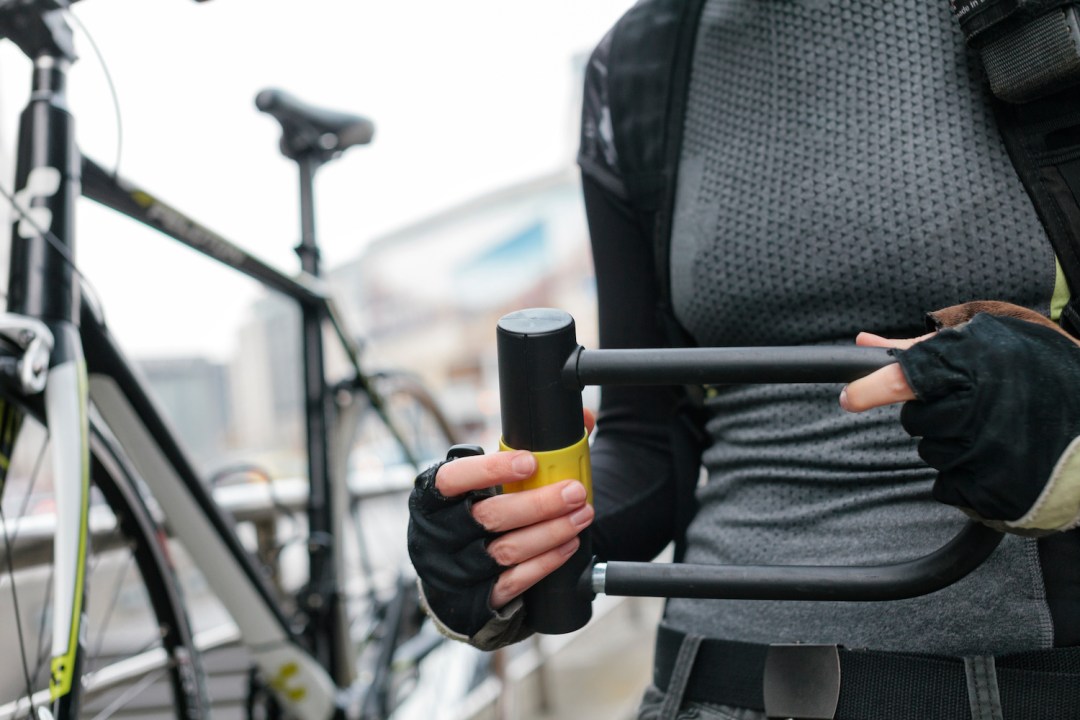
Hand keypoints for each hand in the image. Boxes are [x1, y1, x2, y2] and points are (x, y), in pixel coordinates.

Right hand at [407, 410, 594, 639]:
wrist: (452, 574)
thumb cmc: (471, 512)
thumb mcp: (483, 481)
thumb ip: (524, 447)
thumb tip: (582, 418)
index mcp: (431, 497)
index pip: (452, 479)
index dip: (489, 469)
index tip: (529, 461)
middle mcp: (436, 534)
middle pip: (489, 517)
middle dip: (539, 503)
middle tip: (574, 491)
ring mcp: (453, 570)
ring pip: (506, 551)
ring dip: (551, 532)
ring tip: (581, 515)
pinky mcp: (473, 599)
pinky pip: (513, 582)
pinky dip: (545, 563)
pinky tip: (568, 545)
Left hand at [840, 307, 1079, 532]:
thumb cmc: (1034, 374)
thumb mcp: (981, 343)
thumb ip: (918, 348)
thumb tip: (862, 344)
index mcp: (971, 366)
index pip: (902, 379)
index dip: (869, 389)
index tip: (850, 398)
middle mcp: (976, 408)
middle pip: (915, 421)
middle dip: (934, 415)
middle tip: (971, 406)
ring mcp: (985, 452)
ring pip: (932, 453)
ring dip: (952, 444)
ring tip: (994, 428)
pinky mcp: (993, 488)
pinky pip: (949, 485)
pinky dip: (965, 475)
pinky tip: (996, 456)